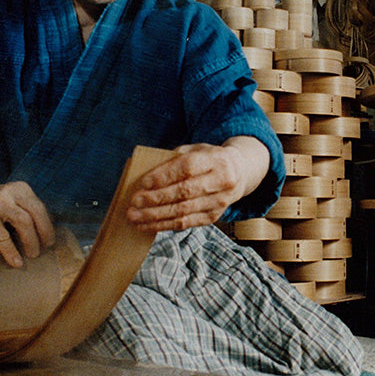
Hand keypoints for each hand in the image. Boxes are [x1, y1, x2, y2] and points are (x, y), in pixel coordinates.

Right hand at [0, 181, 56, 266]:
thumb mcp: (11, 200)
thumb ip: (26, 210)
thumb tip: (50, 229)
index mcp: (20, 189)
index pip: (40, 208)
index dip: (48, 226)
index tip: (50, 242)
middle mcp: (11, 192)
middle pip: (35, 214)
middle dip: (43, 233)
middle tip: (44, 249)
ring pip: (23, 222)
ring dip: (31, 241)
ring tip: (32, 254)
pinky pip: (3, 236)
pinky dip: (11, 251)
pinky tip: (16, 261)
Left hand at [126, 140, 267, 231]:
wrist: (240, 172)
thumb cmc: (210, 159)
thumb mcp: (196, 149)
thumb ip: (175, 158)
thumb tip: (145, 174)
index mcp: (216, 160)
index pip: (188, 168)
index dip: (164, 176)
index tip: (143, 183)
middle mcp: (221, 181)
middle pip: (185, 192)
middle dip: (156, 199)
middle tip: (134, 202)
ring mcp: (219, 202)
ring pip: (184, 212)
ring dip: (156, 216)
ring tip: (135, 217)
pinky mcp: (214, 217)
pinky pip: (186, 224)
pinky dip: (164, 225)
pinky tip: (148, 225)